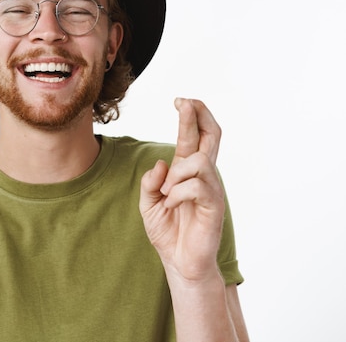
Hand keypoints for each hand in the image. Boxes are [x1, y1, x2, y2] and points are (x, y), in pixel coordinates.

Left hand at [139, 98, 224, 281]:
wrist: (179, 261)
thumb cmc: (167, 230)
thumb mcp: (148, 203)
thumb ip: (150, 182)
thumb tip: (160, 163)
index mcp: (186, 171)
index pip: (194, 137)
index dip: (191, 116)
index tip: (180, 100)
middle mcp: (202, 176)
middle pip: (211, 136)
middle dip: (200, 115)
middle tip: (185, 102)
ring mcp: (211, 189)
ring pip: (199, 161)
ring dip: (177, 173)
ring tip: (167, 193)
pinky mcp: (214, 205)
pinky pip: (196, 186)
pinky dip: (177, 193)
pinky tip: (172, 205)